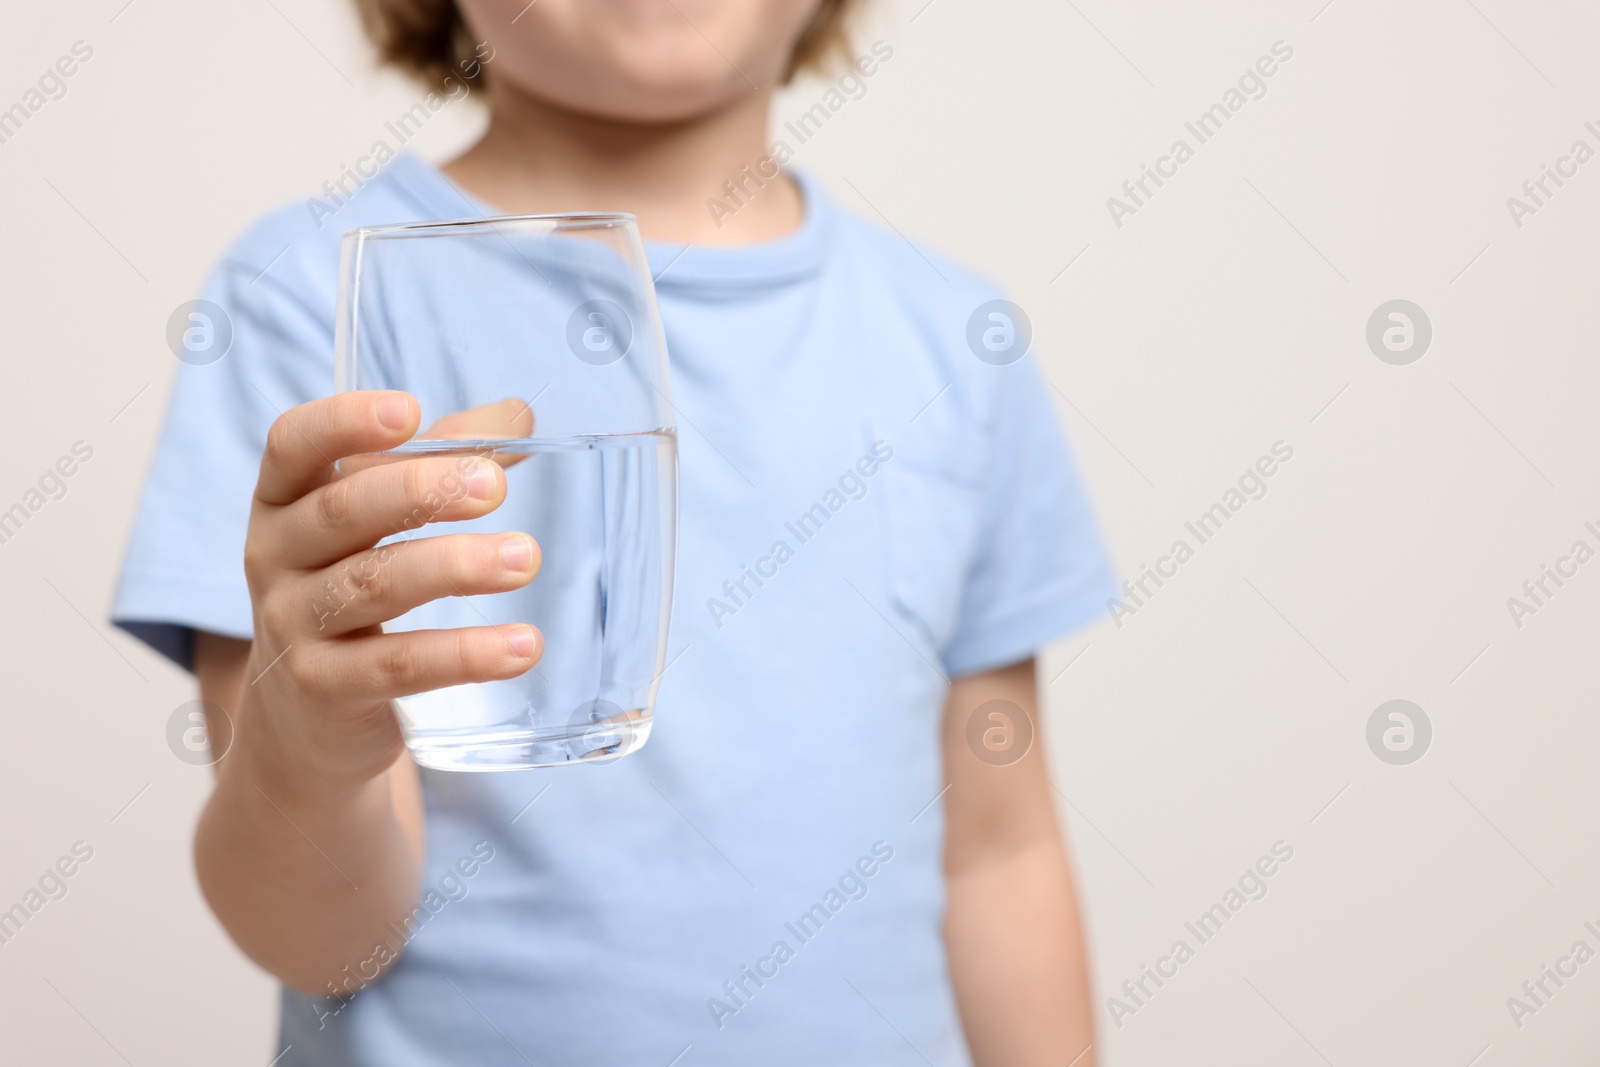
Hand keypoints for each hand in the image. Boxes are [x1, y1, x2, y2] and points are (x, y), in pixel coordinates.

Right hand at [236, 391, 541, 791]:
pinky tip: (523, 646)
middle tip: (494, 486)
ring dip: (455, 567)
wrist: (305, 720)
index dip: (342, 423)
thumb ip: (443, 460)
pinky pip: (399, 665)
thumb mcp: (382, 521)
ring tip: (525, 559)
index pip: (291, 445)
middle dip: (421, 492)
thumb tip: (520, 415)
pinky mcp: (326, 689)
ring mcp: (292, 626)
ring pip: (373, 585)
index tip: (408, 410)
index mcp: (284, 499)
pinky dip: (465, 654)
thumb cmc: (355, 589)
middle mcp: (273, 556)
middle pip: (343, 512)